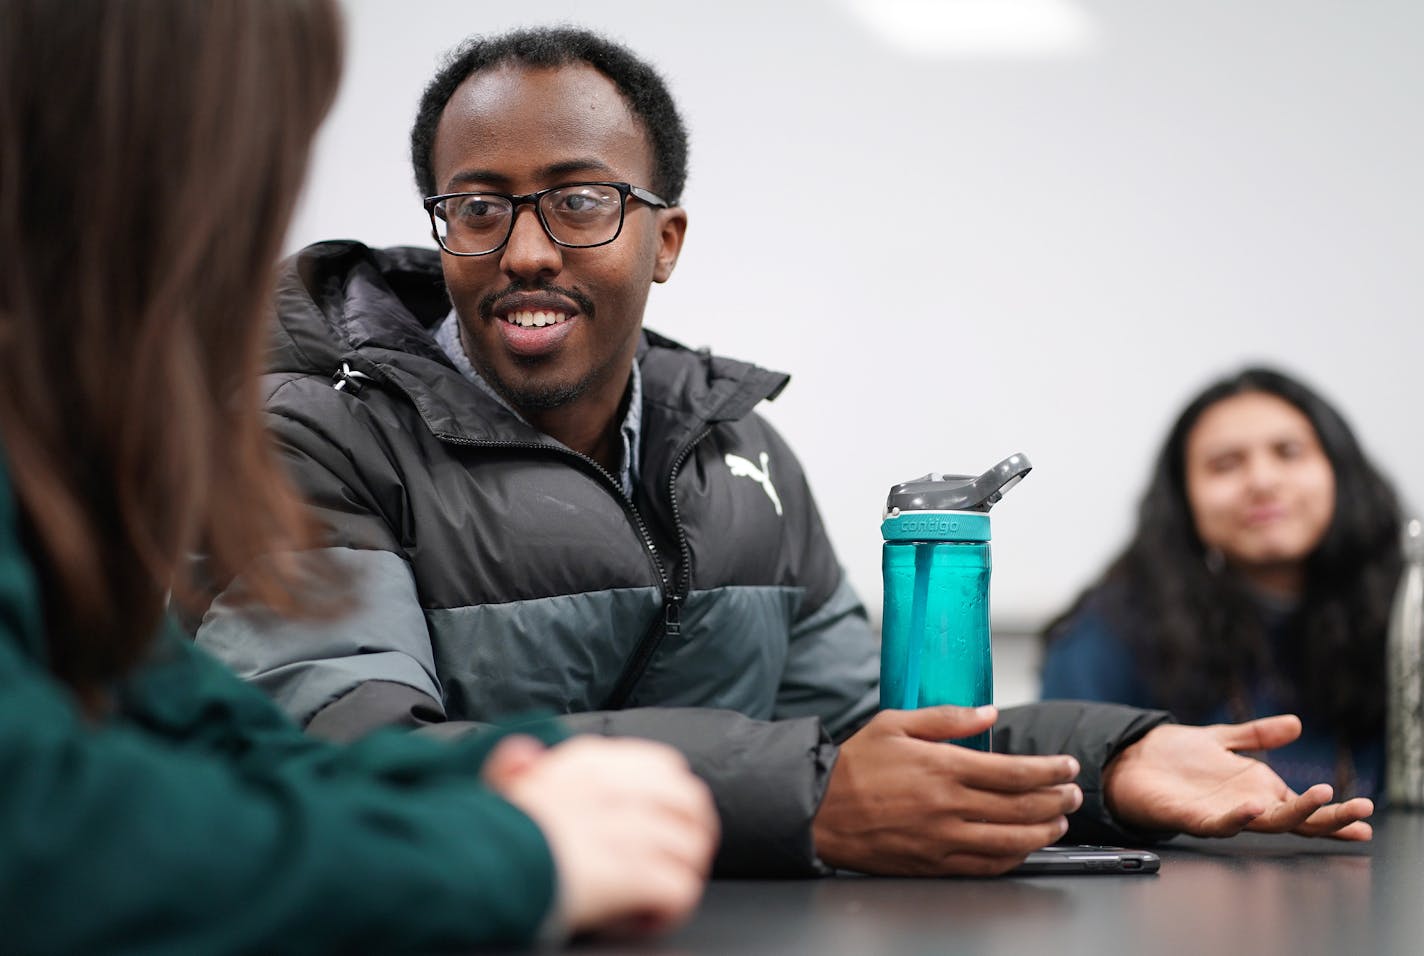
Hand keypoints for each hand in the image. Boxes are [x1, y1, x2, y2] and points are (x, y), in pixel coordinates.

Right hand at [483, 735, 718, 936]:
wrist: (471, 867)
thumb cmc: (482, 833)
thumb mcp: (496, 788)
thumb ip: (515, 767)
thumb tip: (522, 752)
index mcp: (588, 763)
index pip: (664, 766)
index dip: (675, 798)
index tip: (668, 820)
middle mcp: (616, 788)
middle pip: (691, 804)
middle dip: (693, 834)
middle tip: (678, 861)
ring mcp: (629, 829)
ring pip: (691, 848)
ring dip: (681, 874)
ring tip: (657, 894)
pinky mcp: (633, 872)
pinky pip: (681, 889)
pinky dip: (670, 908)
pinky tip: (647, 915)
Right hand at [812, 705, 1082, 875]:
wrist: (818, 811)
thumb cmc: (854, 765)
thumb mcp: (895, 723)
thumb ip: (947, 717)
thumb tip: (989, 713)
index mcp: (942, 767)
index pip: (1014, 771)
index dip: (1049, 769)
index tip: (1067, 765)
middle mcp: (949, 806)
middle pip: (1022, 806)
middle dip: (1057, 799)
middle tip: (1074, 793)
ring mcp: (943, 839)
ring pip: (1012, 841)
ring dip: (1044, 831)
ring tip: (1060, 821)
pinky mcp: (934, 864)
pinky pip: (986, 865)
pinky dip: (1013, 857)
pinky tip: (1025, 847)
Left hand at [1103, 715, 1374, 840]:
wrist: (1130, 761)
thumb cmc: (1174, 757)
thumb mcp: (1222, 739)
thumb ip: (1257, 735)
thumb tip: (1295, 723)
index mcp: (1255, 790)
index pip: (1302, 806)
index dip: (1333, 813)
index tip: (1366, 818)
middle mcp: (1243, 805)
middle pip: (1294, 819)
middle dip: (1328, 818)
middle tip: (1360, 814)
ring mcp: (1220, 812)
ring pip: (1264, 822)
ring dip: (1293, 813)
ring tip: (1320, 798)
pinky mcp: (1190, 816)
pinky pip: (1217, 823)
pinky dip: (1236, 817)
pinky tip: (1253, 807)